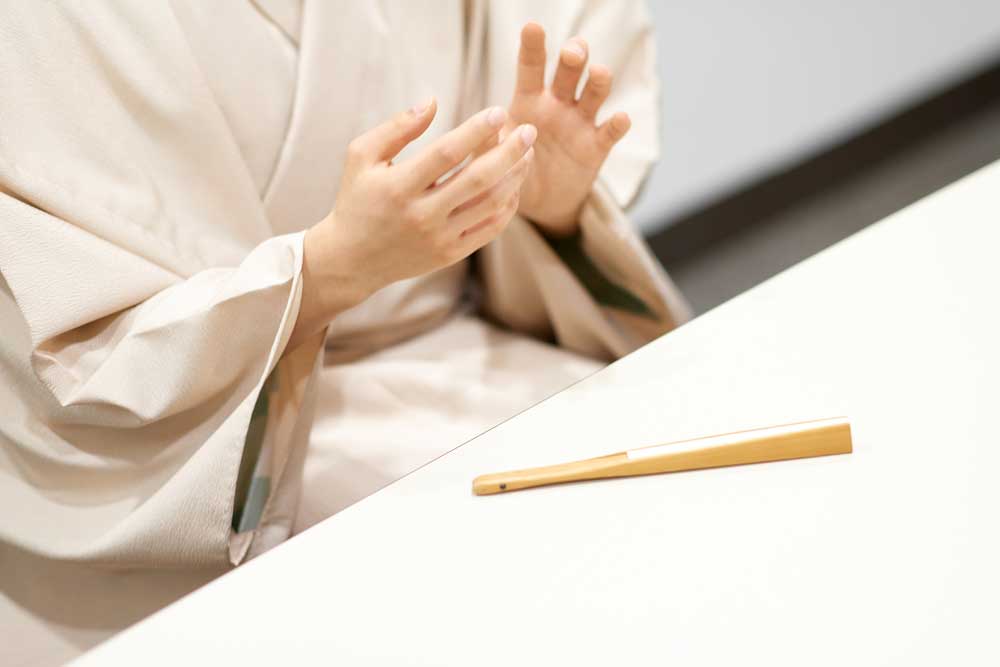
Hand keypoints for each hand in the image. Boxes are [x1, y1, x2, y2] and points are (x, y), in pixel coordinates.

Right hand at [288, 100, 535, 347]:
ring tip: (527, 154)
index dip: (476, 130)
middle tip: (529, 130)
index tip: (499, 111)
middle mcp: (422, 214)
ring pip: (490, 204)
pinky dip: (508, 206)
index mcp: (399, 186)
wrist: (352, 260)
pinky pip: (490, 229)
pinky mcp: (450, 255)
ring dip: (515, 176)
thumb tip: (433, 101)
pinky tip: (514, 185)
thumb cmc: (356, 199)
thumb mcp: (361, 156)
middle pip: (478, 179)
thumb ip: (397, 127)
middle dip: (510, 151)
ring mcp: (439, 238)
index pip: (447, 153)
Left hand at [507, 22, 631, 236]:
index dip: (533, 46)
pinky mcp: (596, 147)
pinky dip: (618, 124)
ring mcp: (580, 122)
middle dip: (574, 56)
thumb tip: (483, 129)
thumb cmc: (512, 169)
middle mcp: (557, 104)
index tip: (533, 27)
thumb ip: (489, 143)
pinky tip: (620, 118)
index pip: (531, 67)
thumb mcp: (495, 157)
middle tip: (572, 53)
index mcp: (528, 100)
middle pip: (569, 71)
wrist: (538, 202)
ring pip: (595, 92)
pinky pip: (610, 132)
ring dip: (599, 81)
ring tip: (598, 74)